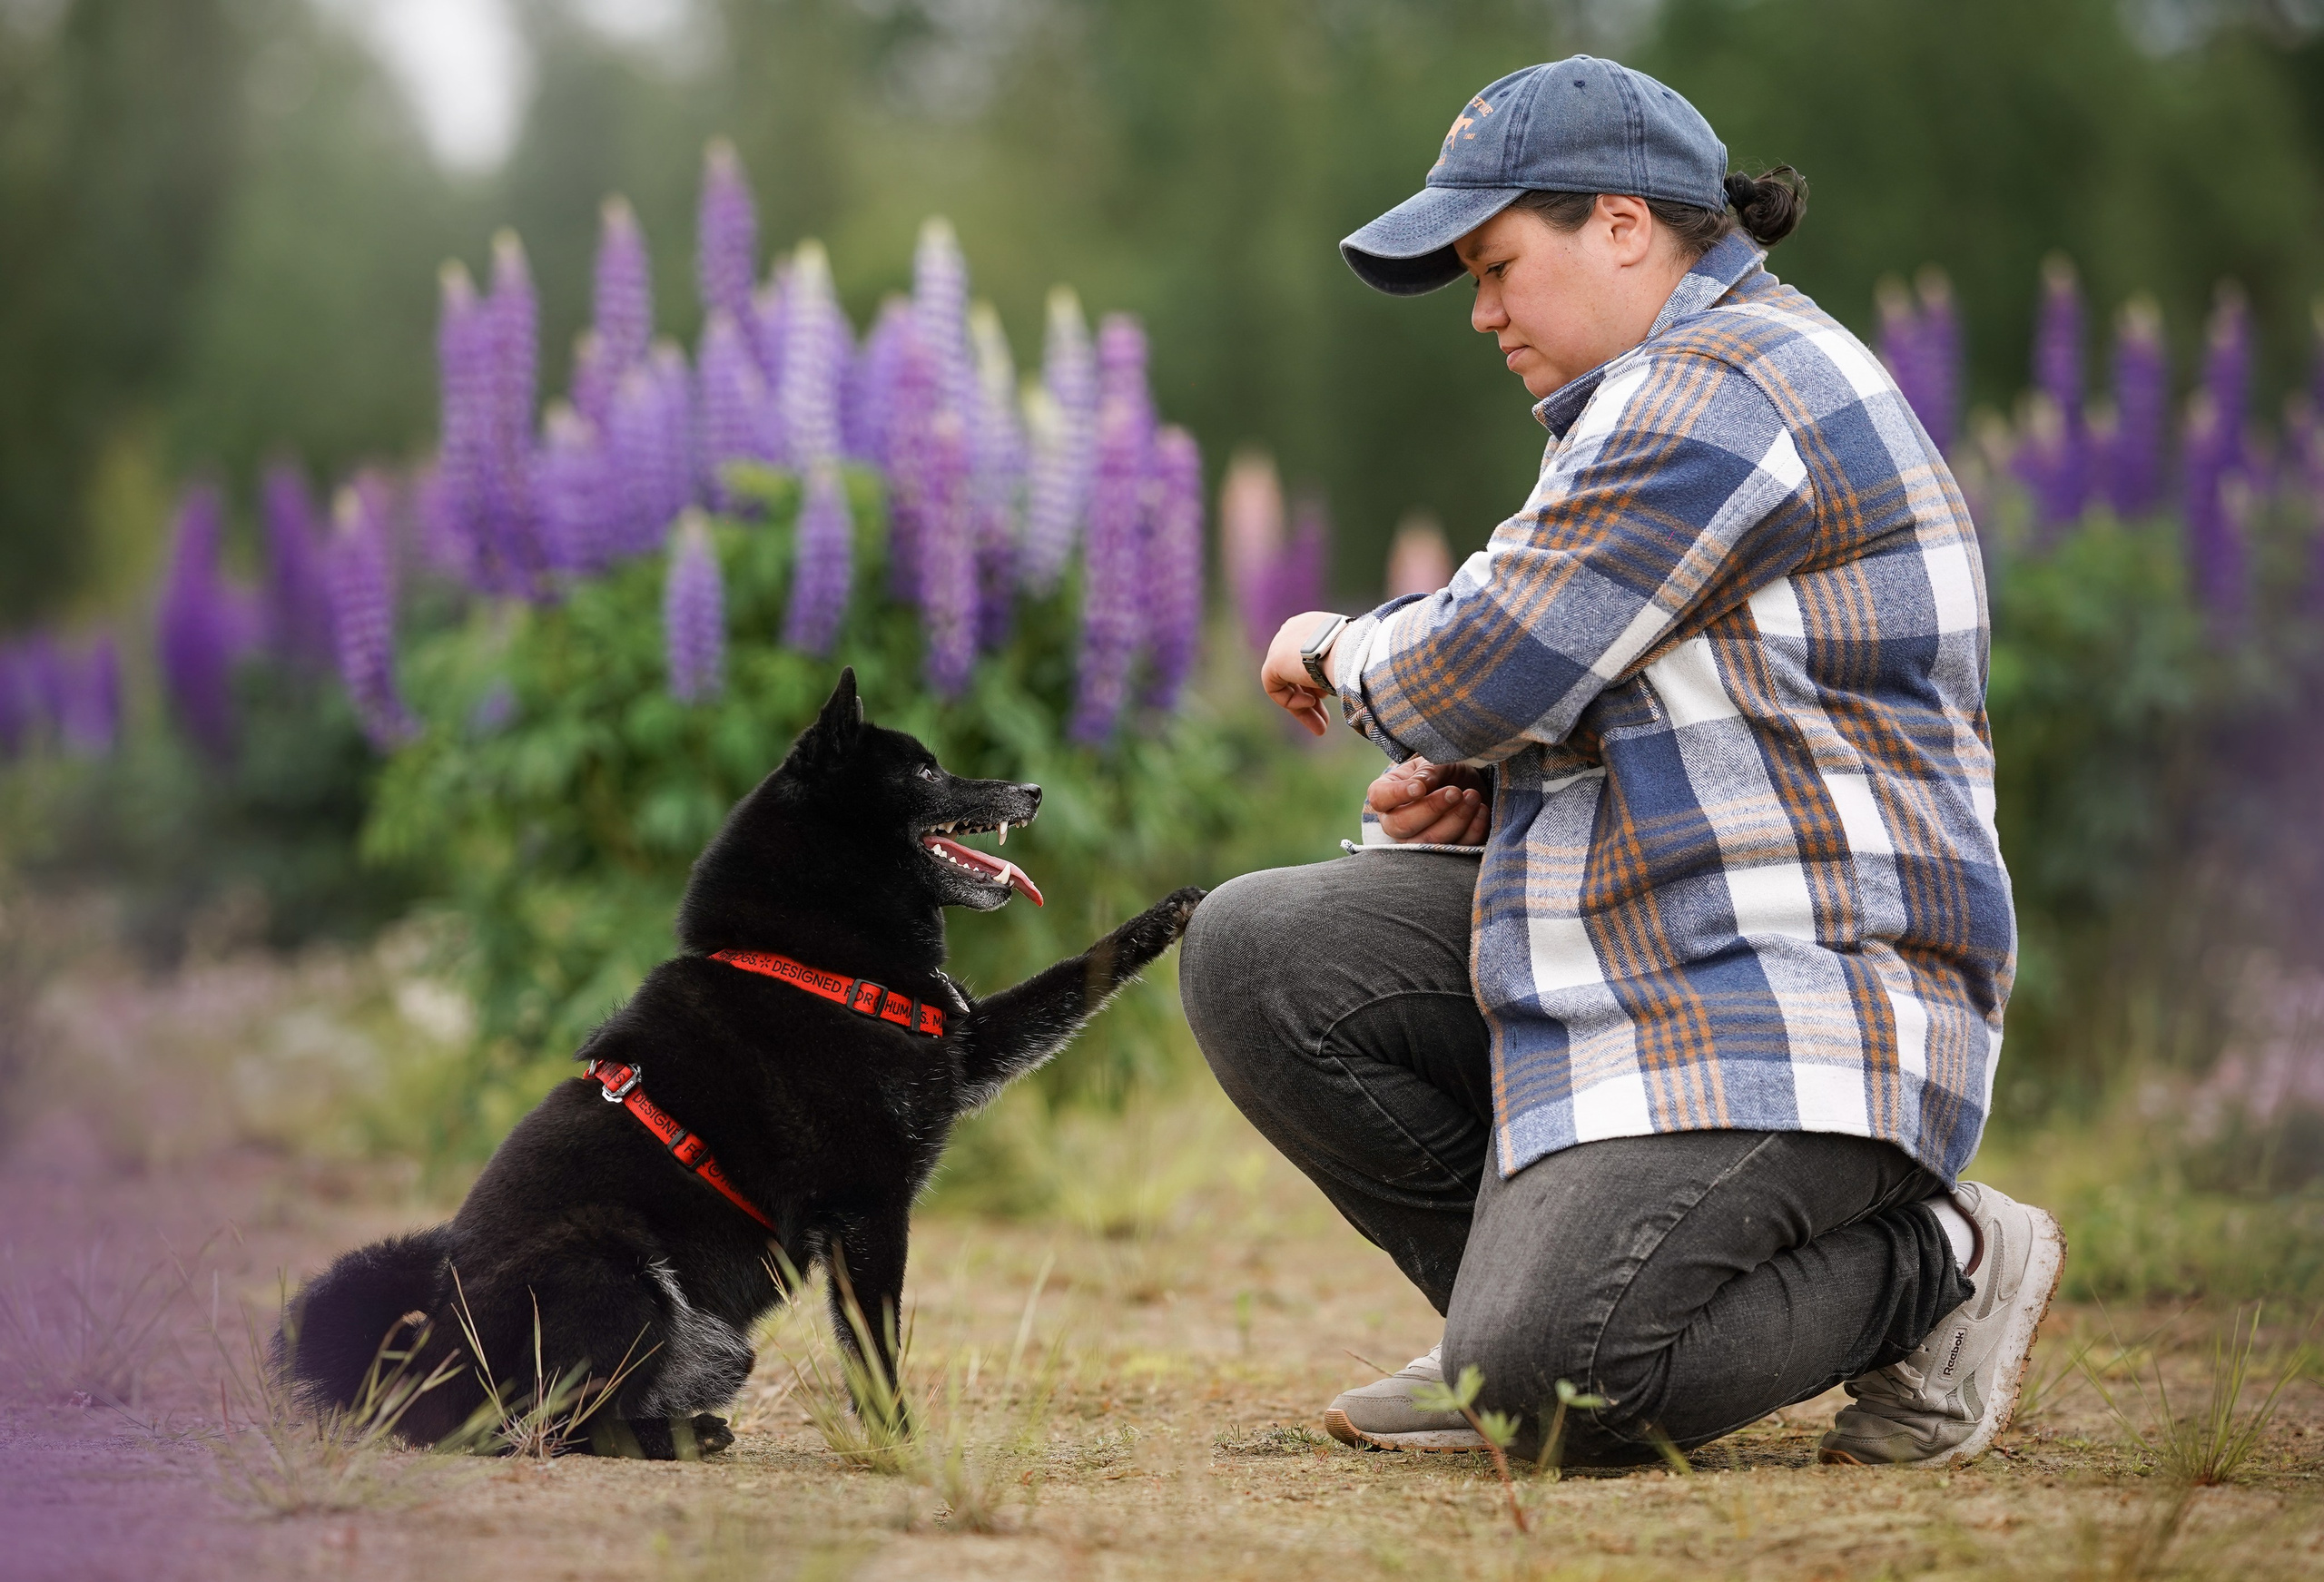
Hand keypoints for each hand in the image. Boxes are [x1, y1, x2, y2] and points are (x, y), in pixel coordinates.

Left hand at [1261, 611, 1343, 736]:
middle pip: (1295, 673)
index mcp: (1311, 624)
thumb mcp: (1350, 657)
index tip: (1330, 699)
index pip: (1306, 657)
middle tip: (1324, 724)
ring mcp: (1280, 645)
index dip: (1317, 683)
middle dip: (1311, 702)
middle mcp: (1292, 631)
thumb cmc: (1360, 654)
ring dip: (1304, 709)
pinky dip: (1292, 702)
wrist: (1352, 650)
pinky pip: (1276, 689)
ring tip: (1321, 727)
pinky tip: (1311, 702)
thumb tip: (1337, 684)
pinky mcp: (1273, 661)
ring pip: (1287, 685)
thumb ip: (1337, 666)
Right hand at [1366, 758, 1489, 844]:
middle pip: (1402, 825)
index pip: (1380, 798)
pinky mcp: (1446, 853)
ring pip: (1430, 841)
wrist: (1468, 786)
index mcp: (1386, 795)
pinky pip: (1457, 849)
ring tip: (1473, 796)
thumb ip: (1427, 771)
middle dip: (1431, 809)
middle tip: (1455, 792)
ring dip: (1456, 818)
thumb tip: (1422, 784)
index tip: (1420, 788)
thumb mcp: (1434, 762)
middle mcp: (1396, 823)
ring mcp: (1419, 842)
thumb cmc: (1443, 772)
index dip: (1397, 795)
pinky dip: (1473, 829)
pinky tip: (1481, 810)